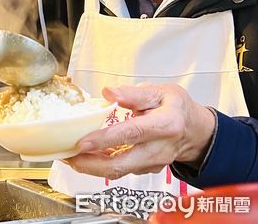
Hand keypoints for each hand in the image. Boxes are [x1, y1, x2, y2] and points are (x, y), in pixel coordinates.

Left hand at [63, 84, 215, 179]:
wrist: (195, 130)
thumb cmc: (176, 108)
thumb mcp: (160, 92)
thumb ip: (134, 93)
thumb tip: (109, 92)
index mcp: (165, 125)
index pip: (131, 134)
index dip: (104, 140)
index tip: (82, 142)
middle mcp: (159, 148)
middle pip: (122, 164)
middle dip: (91, 164)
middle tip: (68, 156)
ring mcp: (153, 162)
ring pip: (119, 171)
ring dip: (91, 167)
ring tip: (69, 156)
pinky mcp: (146, 169)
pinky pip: (121, 170)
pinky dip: (100, 166)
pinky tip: (85, 156)